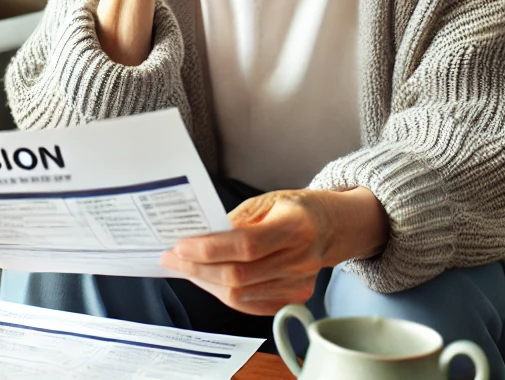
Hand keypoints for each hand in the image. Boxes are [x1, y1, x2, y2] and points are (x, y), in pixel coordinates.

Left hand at [159, 188, 388, 315]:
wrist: (333, 227)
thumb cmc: (297, 207)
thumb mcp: (269, 199)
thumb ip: (238, 219)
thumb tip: (201, 235)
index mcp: (295, 227)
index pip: (246, 246)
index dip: (209, 248)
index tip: (180, 245)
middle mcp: (300, 260)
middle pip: (240, 276)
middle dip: (198, 268)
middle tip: (171, 258)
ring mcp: (299, 284)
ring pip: (241, 295)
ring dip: (206, 282)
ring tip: (184, 268)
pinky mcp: (295, 298)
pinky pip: (251, 304)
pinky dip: (224, 293)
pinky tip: (207, 279)